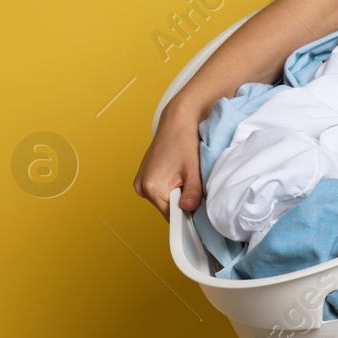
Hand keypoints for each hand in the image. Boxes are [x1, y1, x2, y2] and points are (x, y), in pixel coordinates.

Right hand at [132, 103, 204, 221]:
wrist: (177, 120)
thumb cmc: (185, 141)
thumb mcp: (193, 169)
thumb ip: (192, 193)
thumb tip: (189, 210)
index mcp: (152, 187)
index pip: (171, 217)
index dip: (187, 214)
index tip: (197, 204)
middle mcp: (141, 187)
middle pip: (167, 209)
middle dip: (181, 202)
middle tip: (192, 184)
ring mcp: (140, 182)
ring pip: (163, 200)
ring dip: (176, 194)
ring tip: (184, 176)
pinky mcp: (142, 177)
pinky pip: (159, 191)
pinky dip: (169, 187)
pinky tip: (177, 173)